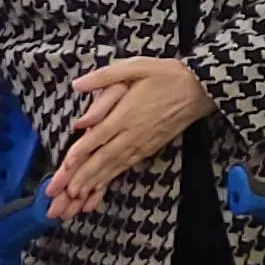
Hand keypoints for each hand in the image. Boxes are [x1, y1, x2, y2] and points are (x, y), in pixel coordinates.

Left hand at [47, 55, 211, 217]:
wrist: (200, 90)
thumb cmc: (167, 75)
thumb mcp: (136, 65)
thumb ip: (105, 76)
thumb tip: (78, 84)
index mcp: (127, 113)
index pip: (97, 137)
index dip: (79, 153)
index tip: (64, 167)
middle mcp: (132, 133)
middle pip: (102, 158)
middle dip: (82, 177)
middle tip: (64, 194)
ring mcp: (142, 143)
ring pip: (113, 166)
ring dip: (94, 182)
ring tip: (76, 198)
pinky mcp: (149, 148)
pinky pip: (126, 166)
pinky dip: (111, 178)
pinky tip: (99, 186)